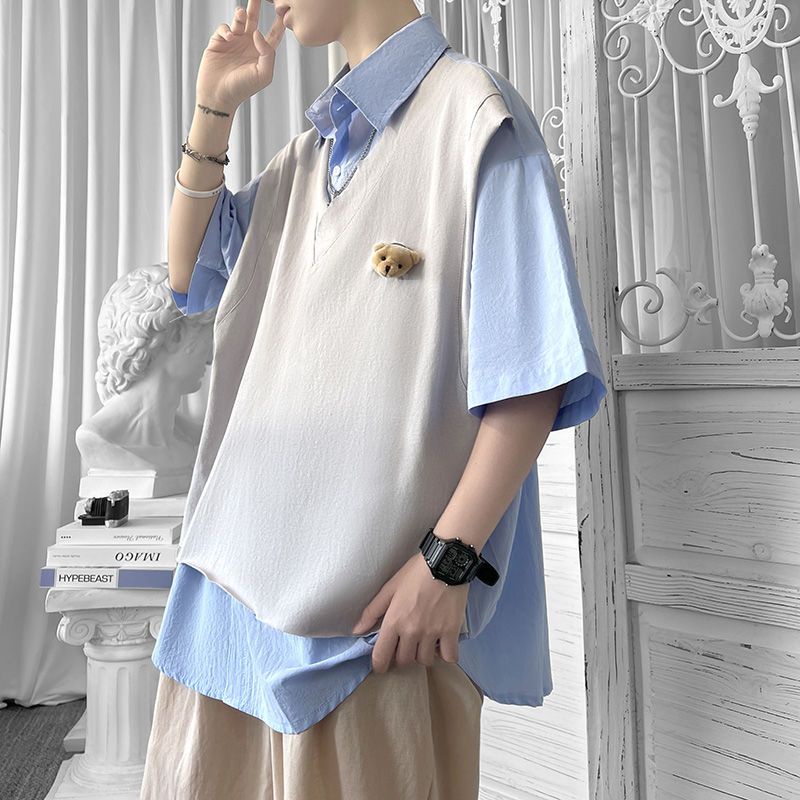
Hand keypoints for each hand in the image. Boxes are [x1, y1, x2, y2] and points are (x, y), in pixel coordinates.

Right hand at [196, 0, 285, 113]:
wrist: (219, 95)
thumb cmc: (242, 89)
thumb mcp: (263, 74)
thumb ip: (268, 53)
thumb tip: (258, 33)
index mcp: (262, 53)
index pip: (274, 34)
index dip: (279, 22)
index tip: (283, 9)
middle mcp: (248, 45)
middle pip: (255, 20)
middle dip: (257, 5)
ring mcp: (233, 42)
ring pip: (239, 19)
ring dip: (241, 13)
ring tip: (241, 14)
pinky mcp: (219, 41)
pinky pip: (225, 27)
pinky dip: (227, 28)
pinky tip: (229, 37)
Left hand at [351, 552, 469, 672]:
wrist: (444, 563)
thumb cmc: (415, 573)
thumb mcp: (390, 588)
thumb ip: (372, 612)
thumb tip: (356, 631)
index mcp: (394, 621)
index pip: (382, 656)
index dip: (380, 666)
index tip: (382, 666)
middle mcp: (412, 631)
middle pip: (404, 661)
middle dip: (403, 656)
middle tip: (406, 646)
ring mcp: (432, 633)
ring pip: (425, 660)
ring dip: (423, 654)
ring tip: (425, 642)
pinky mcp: (451, 632)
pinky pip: (449, 657)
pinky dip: (445, 654)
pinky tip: (442, 645)